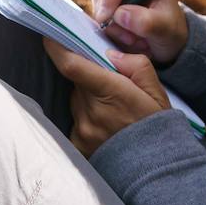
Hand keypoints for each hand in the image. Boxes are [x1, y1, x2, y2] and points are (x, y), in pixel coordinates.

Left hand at [43, 38, 169, 156]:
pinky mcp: (78, 145)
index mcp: (111, 92)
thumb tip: (110, 54)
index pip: (72, 66)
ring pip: (77, 102)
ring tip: (112, 112)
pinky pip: (76, 121)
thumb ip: (136, 66)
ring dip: (88, 100)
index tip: (48, 36)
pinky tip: (106, 128)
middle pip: (76, 83)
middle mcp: (91, 112)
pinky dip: (87, 119)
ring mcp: (82, 130)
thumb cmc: (157, 126)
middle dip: (88, 79)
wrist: (157, 168)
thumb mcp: (156, 91)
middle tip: (108, 86)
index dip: (56, 49)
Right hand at [89, 0, 189, 63]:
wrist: (167, 38)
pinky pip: (98, 14)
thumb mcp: (166, 28)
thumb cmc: (171, 28)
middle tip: (129, 38)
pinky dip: (109, 29)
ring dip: (111, 27)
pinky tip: (126, 37)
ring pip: (98, 3)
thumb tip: (120, 14)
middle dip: (111, 16)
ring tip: (133, 39)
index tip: (108, 17)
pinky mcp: (108, 1)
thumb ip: (147, 21)